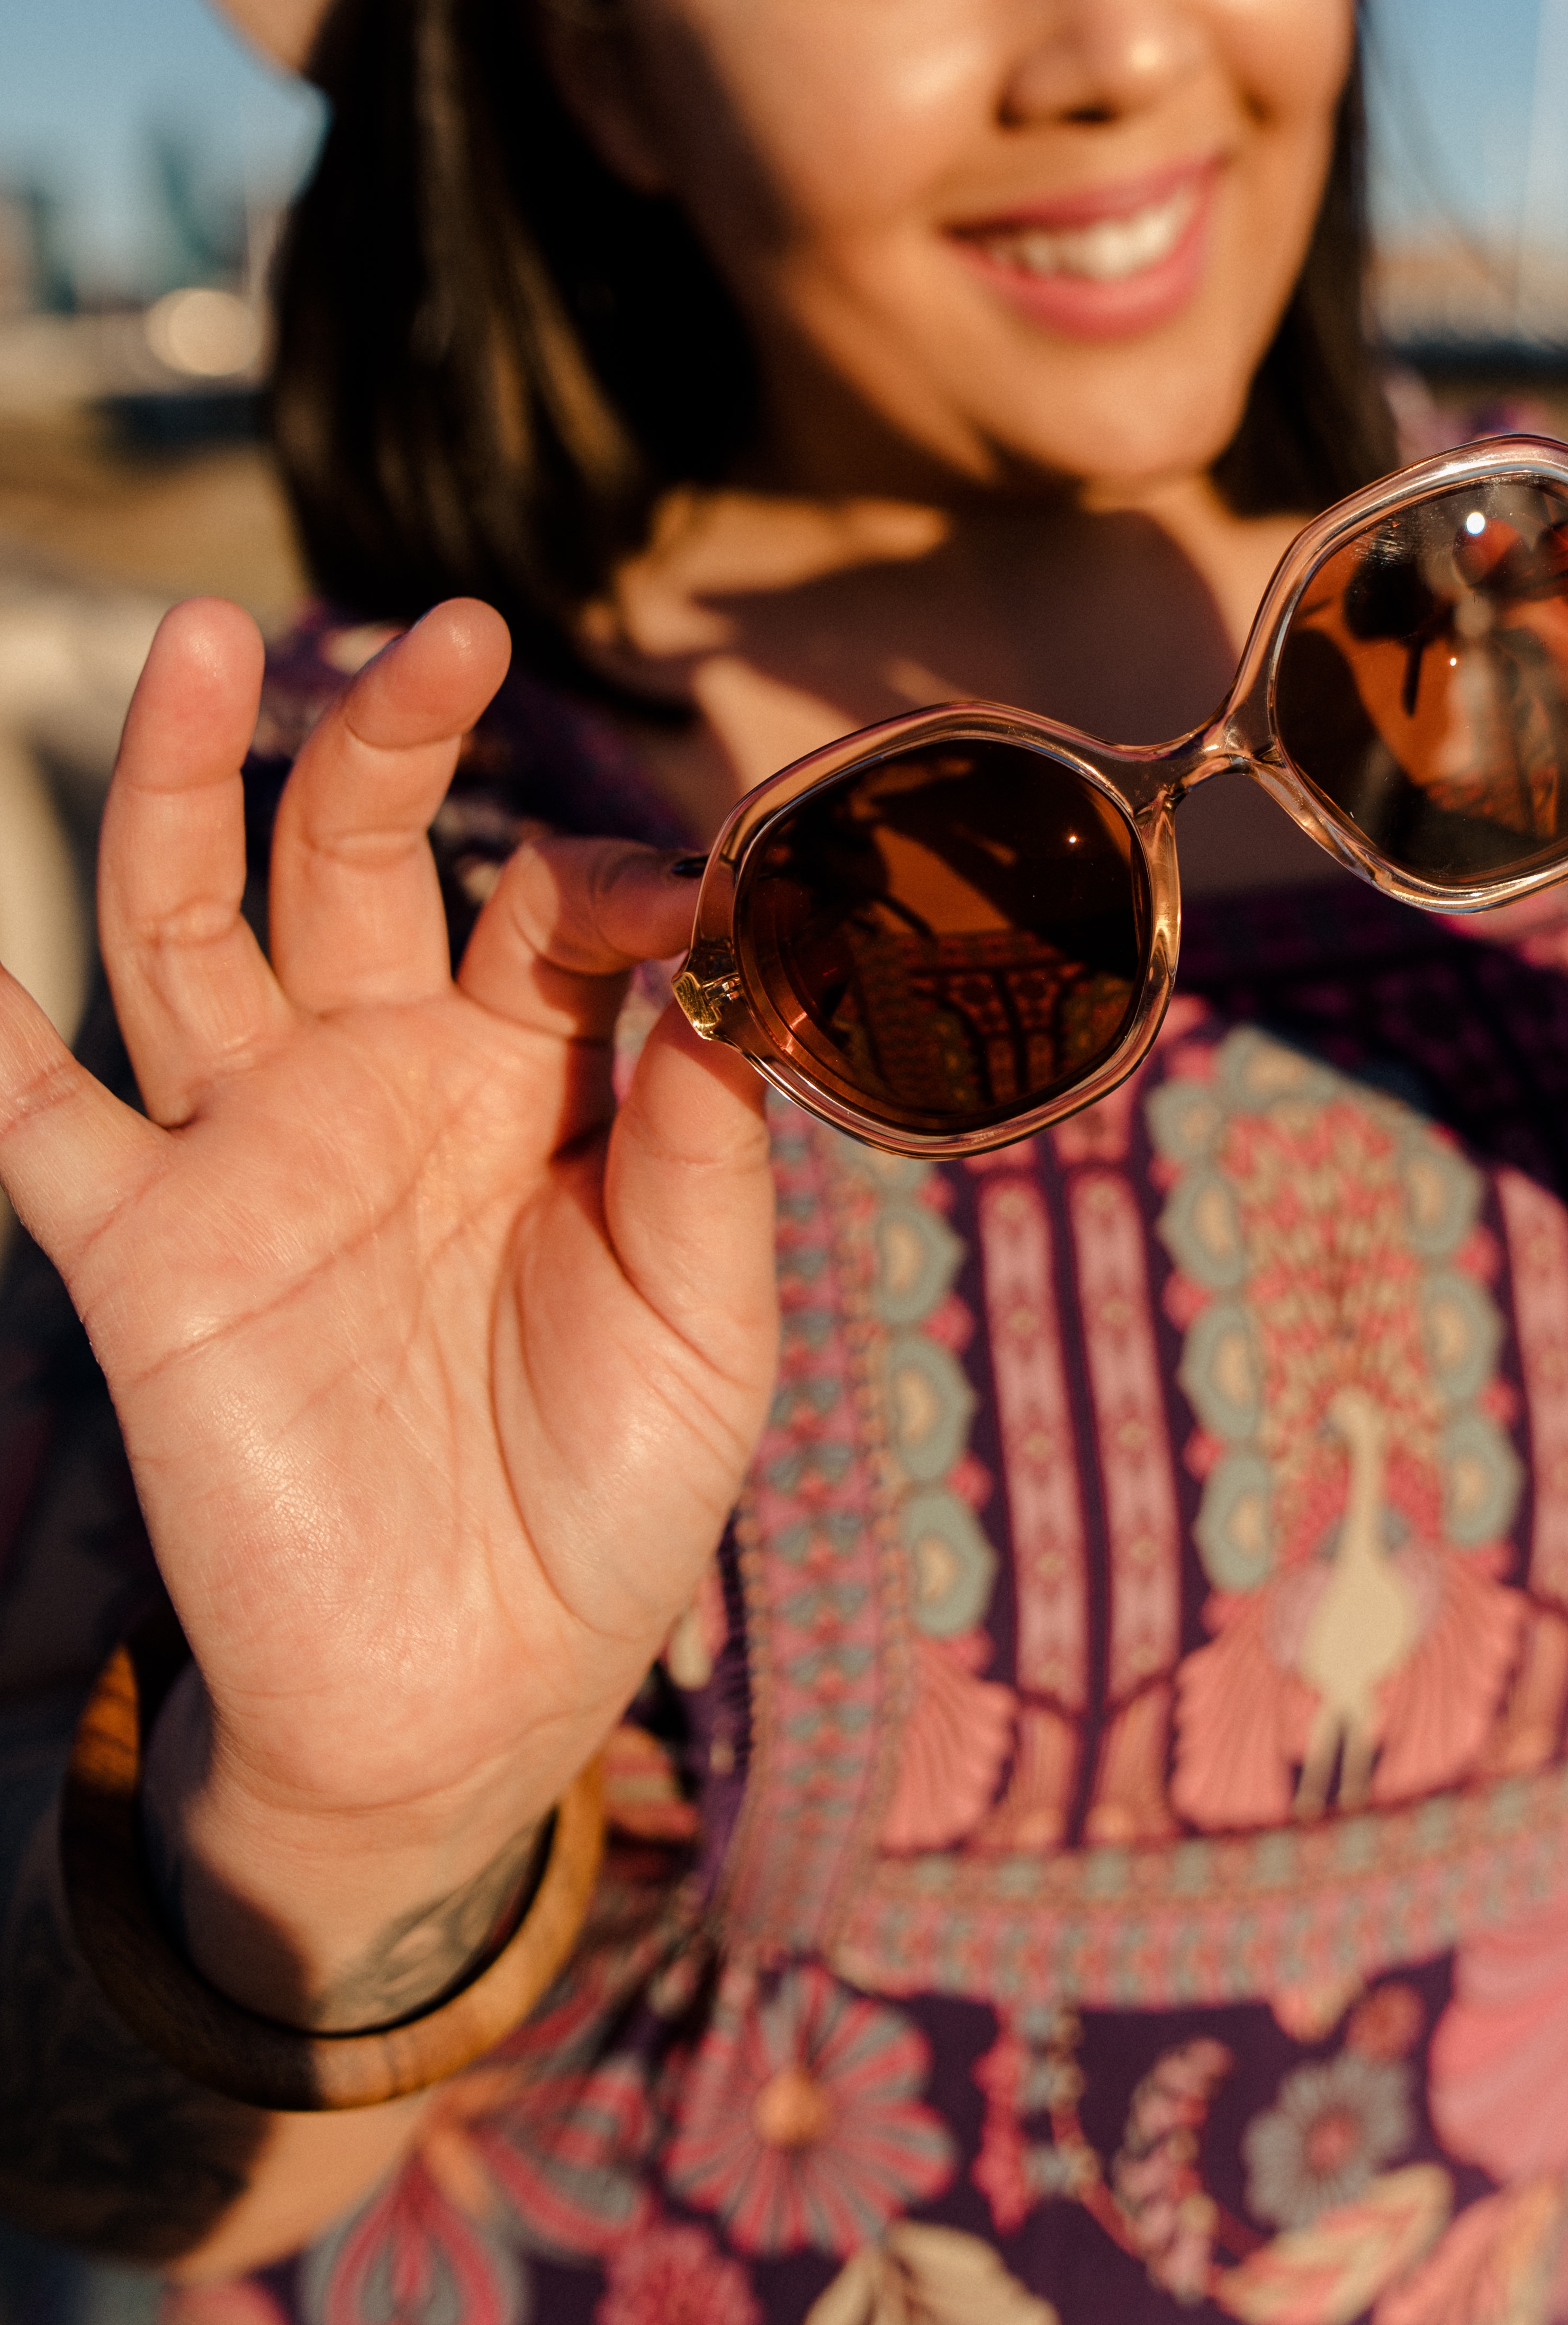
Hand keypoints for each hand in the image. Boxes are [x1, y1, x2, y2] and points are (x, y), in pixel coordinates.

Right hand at [0, 599, 773, 2017]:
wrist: (477, 1693)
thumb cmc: (607, 1497)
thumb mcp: (706, 1318)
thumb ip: (710, 1146)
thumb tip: (741, 971)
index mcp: (526, 1084)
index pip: (551, 910)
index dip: (618, 879)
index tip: (691, 896)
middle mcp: (380, 1082)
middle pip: (361, 859)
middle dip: (393, 738)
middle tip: (452, 630)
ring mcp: (252, 1154)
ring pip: (195, 927)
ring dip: (194, 786)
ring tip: (211, 640)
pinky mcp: (150, 1255)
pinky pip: (42, 1124)